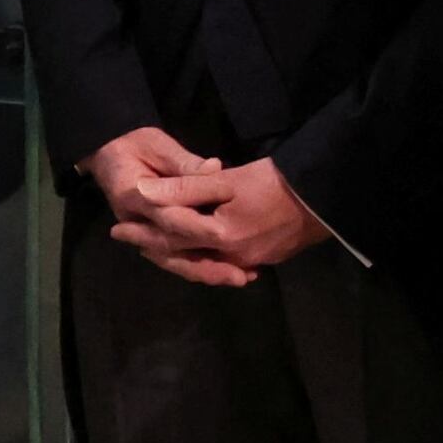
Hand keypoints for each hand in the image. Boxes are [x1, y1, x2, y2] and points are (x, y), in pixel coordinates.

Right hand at [85, 126, 258, 286]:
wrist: (109, 154)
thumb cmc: (134, 145)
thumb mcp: (155, 144)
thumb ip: (183, 161)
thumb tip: (215, 168)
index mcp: (133, 196)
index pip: (170, 214)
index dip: (199, 221)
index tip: (230, 220)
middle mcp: (136, 223)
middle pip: (173, 249)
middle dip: (208, 262)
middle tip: (242, 273)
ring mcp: (142, 234)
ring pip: (173, 261)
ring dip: (207, 273)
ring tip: (240, 278)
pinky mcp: (150, 239)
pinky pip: (174, 260)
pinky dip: (198, 269)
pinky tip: (227, 274)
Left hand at [126, 153, 326, 277]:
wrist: (326, 197)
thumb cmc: (276, 182)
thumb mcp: (228, 179)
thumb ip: (185, 187)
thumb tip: (144, 192)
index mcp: (221, 237)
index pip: (172, 236)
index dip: (143, 231)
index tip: (117, 228)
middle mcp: (234, 256)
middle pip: (185, 256)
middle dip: (156, 247)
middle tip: (130, 241)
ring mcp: (252, 261)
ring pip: (205, 262)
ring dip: (180, 255)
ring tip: (159, 247)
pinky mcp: (267, 258)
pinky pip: (226, 262)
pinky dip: (206, 258)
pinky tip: (200, 253)